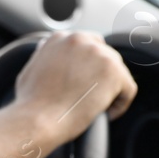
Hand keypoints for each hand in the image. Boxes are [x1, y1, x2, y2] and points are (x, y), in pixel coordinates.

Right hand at [11, 31, 136, 151]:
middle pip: (105, 55)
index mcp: (60, 37)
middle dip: (101, 76)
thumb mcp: (31, 69)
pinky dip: (121, 104)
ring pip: (118, 72)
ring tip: (97, 108)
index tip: (84, 83)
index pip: (87, 45)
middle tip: (91, 97)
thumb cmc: (30, 103)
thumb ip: (45, 57)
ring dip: (110, 90)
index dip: (88, 67)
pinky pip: (128, 89)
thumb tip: (48, 55)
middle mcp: (81, 40)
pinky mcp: (114, 73)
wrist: (36, 119)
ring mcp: (99, 54)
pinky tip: (106, 115)